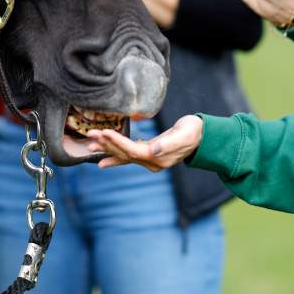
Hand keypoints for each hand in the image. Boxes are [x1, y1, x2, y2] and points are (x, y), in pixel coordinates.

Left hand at [87, 115, 203, 171]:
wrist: (202, 136)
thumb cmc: (193, 131)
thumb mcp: (184, 134)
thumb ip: (169, 143)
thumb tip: (153, 151)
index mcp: (158, 158)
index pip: (132, 150)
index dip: (117, 142)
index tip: (104, 133)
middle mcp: (152, 163)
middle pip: (125, 154)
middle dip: (107, 145)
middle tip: (91, 136)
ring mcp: (150, 161)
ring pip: (124, 156)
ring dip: (107, 151)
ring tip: (90, 148)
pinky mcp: (149, 155)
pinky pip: (129, 157)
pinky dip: (115, 157)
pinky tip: (103, 160)